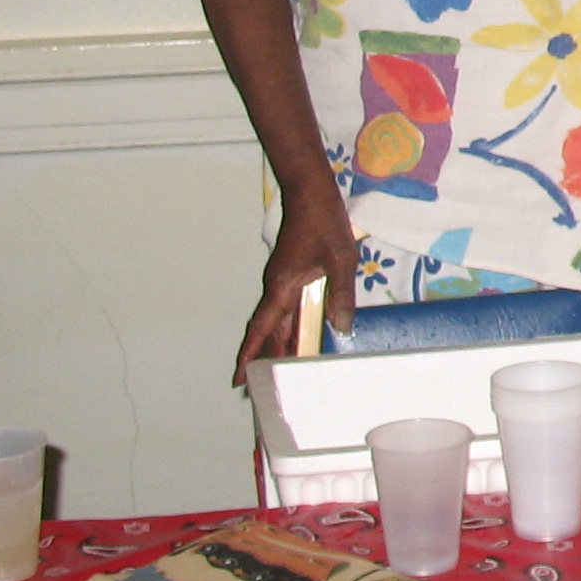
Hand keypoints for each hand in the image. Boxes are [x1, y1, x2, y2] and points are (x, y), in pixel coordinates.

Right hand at [231, 198, 357, 382]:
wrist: (311, 193)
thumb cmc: (324, 224)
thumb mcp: (340, 260)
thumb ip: (341, 295)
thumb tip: (340, 327)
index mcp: (283, 287)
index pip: (262, 329)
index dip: (250, 354)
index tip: (239, 378)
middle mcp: (277, 288)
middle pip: (268, 331)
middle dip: (263, 358)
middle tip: (261, 387)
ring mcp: (282, 281)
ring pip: (277, 320)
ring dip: (277, 343)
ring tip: (283, 370)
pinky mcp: (291, 274)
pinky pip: (286, 307)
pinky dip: (289, 326)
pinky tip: (302, 335)